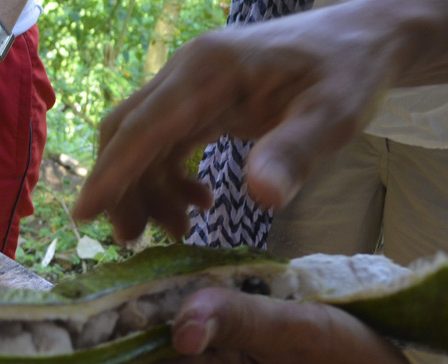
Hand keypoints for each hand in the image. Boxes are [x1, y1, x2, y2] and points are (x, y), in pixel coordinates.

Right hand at [71, 3, 417, 240]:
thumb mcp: (333, 115)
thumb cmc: (349, 72)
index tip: (84, 214)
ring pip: (143, 143)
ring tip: (178, 234)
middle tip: (133, 241)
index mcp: (209, 71)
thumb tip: (261, 198)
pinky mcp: (202, 102)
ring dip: (149, 191)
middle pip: (128, 132)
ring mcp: (191, 87)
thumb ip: (294, 153)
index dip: (111, 172)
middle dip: (122, 188)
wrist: (363, 38)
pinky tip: (199, 207)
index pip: (143, 126)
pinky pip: (167, 144)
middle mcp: (188, 73)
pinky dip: (170, 180)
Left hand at [114, 288, 446, 363]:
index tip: (111, 279)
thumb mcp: (296, 335)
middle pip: (145, 348)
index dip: (111, 326)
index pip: (127, 361)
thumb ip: (236, 322)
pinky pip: (210, 338)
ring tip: (176, 261)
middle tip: (146, 257)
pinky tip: (218, 281)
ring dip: (172, 304)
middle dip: (138, 307)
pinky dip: (204, 309)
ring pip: (176, 341)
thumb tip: (176, 324)